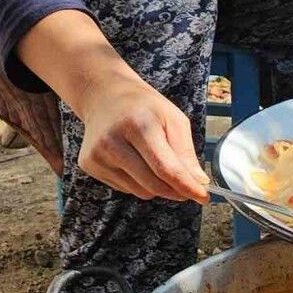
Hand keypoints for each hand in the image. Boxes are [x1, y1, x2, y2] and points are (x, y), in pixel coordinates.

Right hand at [15, 10, 209, 201]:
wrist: (104, 95)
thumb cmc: (145, 108)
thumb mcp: (173, 119)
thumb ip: (186, 152)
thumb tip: (198, 182)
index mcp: (138, 125)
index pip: (165, 167)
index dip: (187, 186)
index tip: (204, 197)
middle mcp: (112, 141)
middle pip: (153, 184)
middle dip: (176, 190)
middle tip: (188, 187)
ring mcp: (97, 154)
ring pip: (140, 191)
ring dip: (156, 186)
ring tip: (154, 162)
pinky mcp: (88, 164)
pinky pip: (125, 189)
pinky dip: (138, 182)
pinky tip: (134, 161)